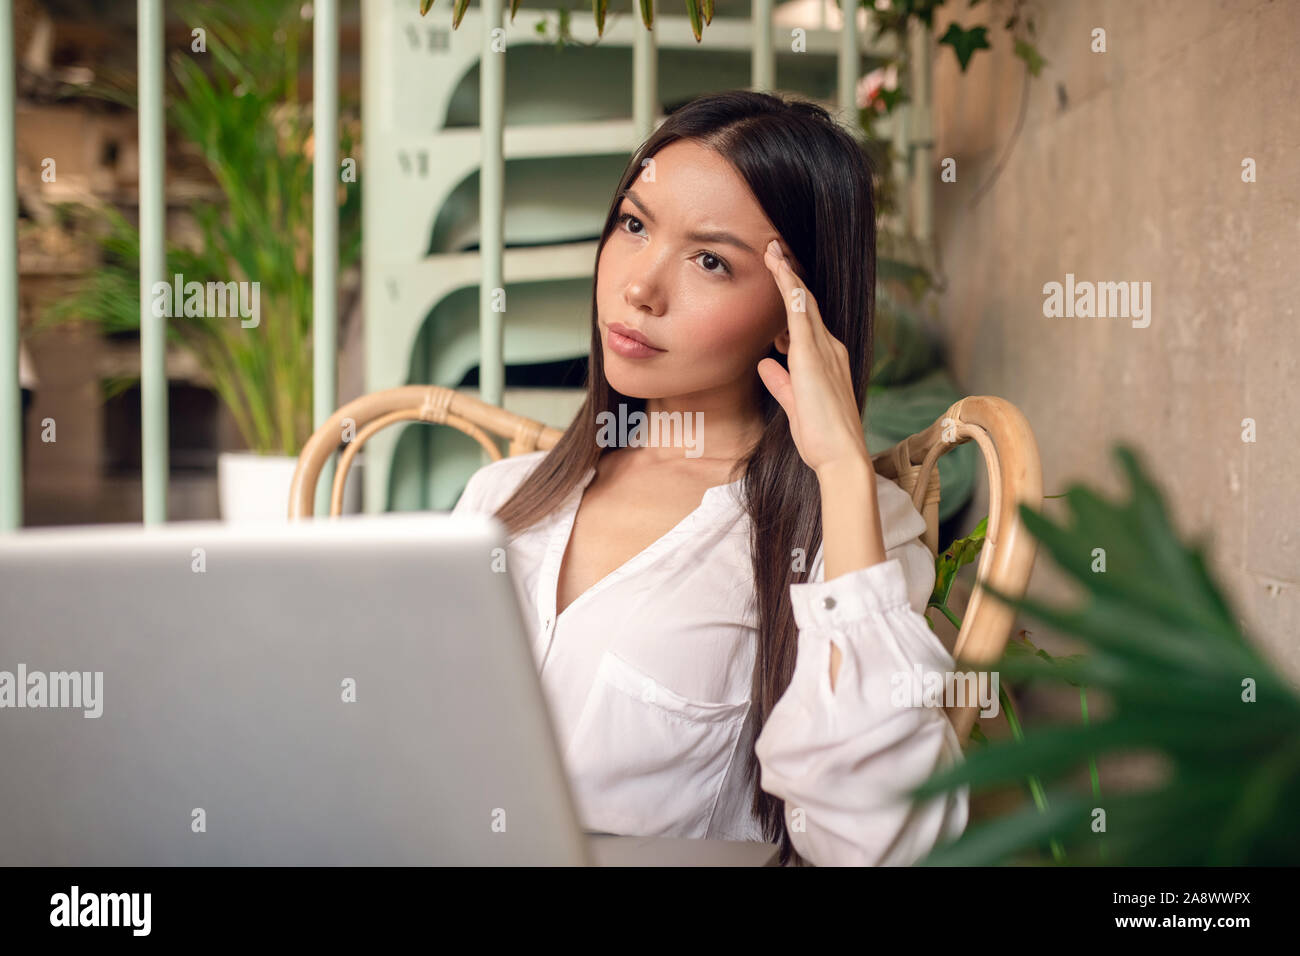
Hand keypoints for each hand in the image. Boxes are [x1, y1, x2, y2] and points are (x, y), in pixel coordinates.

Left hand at [757, 239, 869, 476]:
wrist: (841, 457)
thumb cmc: (822, 438)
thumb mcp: (794, 405)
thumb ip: (781, 382)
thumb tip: (765, 364)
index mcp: (827, 360)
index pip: (806, 320)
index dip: (792, 295)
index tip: (777, 273)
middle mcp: (830, 348)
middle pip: (806, 303)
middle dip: (789, 275)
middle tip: (773, 249)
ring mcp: (824, 351)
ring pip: (804, 303)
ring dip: (787, 275)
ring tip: (771, 251)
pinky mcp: (813, 358)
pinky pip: (800, 316)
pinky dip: (790, 292)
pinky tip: (781, 271)